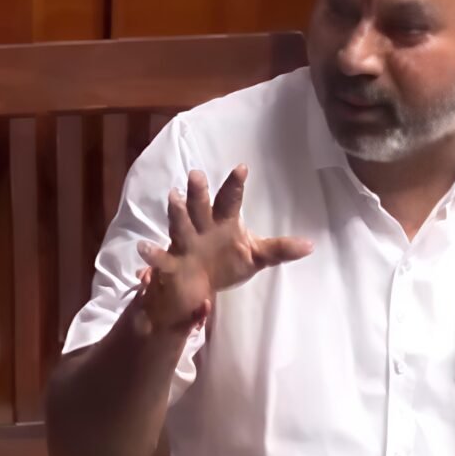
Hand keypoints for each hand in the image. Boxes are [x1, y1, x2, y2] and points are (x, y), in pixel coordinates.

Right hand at [135, 165, 312, 333]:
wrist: (197, 288)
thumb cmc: (227, 263)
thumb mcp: (256, 256)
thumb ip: (280, 249)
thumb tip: (311, 245)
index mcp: (223, 222)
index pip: (230, 200)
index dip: (236, 184)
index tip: (243, 167)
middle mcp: (202, 228)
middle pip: (201, 206)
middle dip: (199, 191)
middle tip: (196, 173)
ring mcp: (185, 243)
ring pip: (180, 224)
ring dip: (176, 212)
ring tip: (172, 197)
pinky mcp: (172, 264)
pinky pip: (161, 260)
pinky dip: (151, 255)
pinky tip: (142, 248)